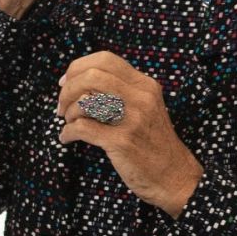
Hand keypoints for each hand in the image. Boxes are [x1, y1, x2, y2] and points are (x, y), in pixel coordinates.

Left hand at [56, 51, 202, 216]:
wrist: (175, 176)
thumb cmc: (153, 142)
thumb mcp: (145, 107)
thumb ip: (121, 91)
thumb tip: (79, 80)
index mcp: (145, 85)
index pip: (105, 59)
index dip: (78, 68)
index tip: (65, 83)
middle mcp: (141, 98)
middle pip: (92, 75)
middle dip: (68, 89)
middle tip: (62, 106)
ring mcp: (132, 119)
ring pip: (85, 100)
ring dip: (68, 112)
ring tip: (69, 123)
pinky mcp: (122, 142)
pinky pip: (82, 128)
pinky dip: (67, 132)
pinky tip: (67, 138)